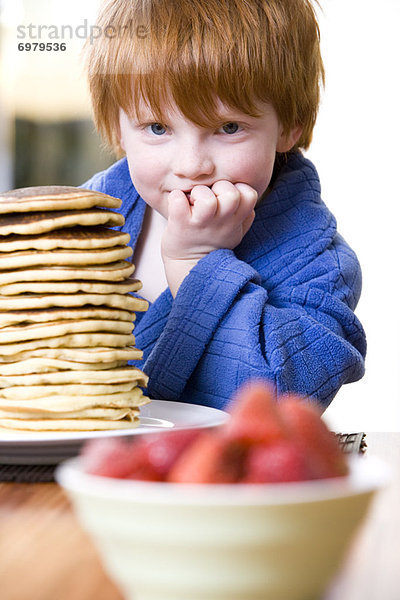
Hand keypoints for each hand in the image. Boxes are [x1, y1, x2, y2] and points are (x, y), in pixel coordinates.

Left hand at [161, 180, 256, 295]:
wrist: (189, 267)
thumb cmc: (211, 243)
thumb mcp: (234, 233)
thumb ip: (244, 216)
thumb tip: (248, 198)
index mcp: (235, 221)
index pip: (249, 195)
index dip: (239, 189)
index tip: (225, 196)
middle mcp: (220, 222)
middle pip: (231, 194)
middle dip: (219, 187)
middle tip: (207, 198)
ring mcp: (200, 223)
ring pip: (206, 198)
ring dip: (197, 192)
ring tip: (192, 201)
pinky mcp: (180, 224)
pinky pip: (178, 200)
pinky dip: (175, 198)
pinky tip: (177, 204)